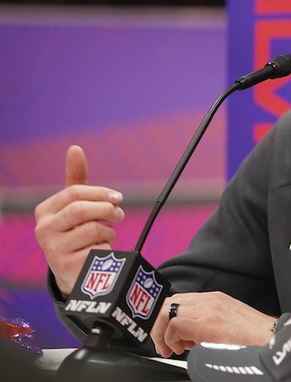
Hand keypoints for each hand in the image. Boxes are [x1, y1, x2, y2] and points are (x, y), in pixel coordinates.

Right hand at [34, 146, 124, 296]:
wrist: (74, 270)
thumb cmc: (76, 230)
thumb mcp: (74, 206)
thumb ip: (76, 179)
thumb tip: (75, 148)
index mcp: (45, 211)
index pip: (75, 193)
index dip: (101, 193)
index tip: (119, 197)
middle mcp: (43, 230)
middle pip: (81, 210)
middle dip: (107, 209)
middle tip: (120, 214)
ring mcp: (53, 250)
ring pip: (93, 230)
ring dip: (108, 231)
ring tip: (106, 235)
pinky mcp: (67, 267)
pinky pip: (99, 250)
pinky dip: (106, 248)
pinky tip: (99, 251)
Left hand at [150, 291, 277, 356]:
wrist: (270, 339)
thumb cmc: (254, 336)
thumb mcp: (229, 321)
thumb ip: (208, 320)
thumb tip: (189, 335)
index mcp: (214, 298)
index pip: (178, 300)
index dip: (166, 318)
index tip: (167, 336)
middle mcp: (209, 300)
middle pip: (168, 303)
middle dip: (159, 326)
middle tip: (165, 345)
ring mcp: (207, 310)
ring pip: (167, 312)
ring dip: (163, 333)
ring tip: (173, 348)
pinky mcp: (206, 324)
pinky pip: (174, 326)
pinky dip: (171, 339)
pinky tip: (181, 349)